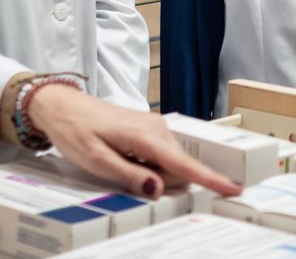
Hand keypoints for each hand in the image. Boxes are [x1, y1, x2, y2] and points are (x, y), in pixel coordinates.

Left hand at [27, 83, 240, 197]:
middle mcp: (156, 128)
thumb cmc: (76, 131)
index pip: (184, 164)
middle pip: (176, 167)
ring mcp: (153, 126)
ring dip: (151, 173)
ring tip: (117, 163)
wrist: (62, 106)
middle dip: (161, 182)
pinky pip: (159, 154)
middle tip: (123, 175)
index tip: (233, 187)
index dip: (210, 178)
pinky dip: (148, 164)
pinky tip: (124, 159)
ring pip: (168, 161)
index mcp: (146, 136)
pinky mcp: (147, 128)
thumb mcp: (97, 161)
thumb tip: (158, 189)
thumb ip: (130, 176)